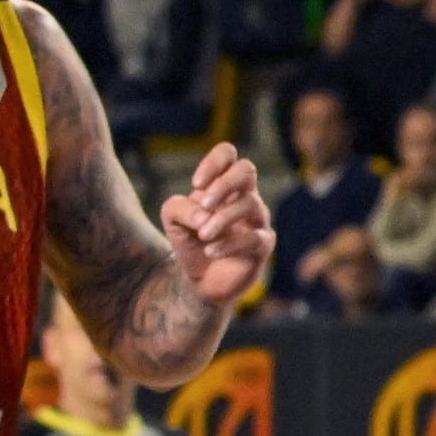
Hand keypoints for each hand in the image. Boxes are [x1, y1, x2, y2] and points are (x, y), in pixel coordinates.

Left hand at [163, 141, 273, 311]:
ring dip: (223, 218)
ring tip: (204, 235)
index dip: (215, 162)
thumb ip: (178, 208)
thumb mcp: (173, 221)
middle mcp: (245, 197)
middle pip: (246, 169)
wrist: (199, 280)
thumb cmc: (190, 242)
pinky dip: (230, 244)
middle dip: (224, 184)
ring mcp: (257, 220)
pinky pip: (255, 238)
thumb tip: (203, 214)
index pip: (228, 155)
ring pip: (250, 203)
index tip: (196, 183)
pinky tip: (211, 252)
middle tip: (205, 205)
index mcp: (224, 185)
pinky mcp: (263, 245)